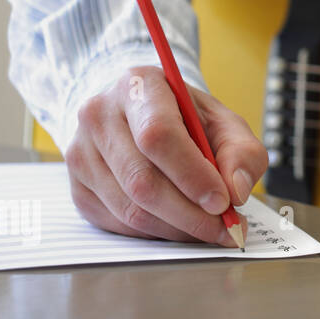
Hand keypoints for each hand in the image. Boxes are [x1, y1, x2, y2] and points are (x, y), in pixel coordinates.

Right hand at [64, 66, 266, 245]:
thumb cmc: (186, 119)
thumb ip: (242, 152)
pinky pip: (118, 223)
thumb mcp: (223, 122)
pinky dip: (156, 233)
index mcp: (138, 86)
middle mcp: (98, 115)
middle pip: (140, 178)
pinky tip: (180, 225)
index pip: (158, 135)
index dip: (192, 174)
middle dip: (189, 213)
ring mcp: (80, 153)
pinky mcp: (77, 188)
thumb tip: (236, 191)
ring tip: (209, 229)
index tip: (223, 201)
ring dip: (176, 228)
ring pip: (129, 208)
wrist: (140, 115)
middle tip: (226, 228)